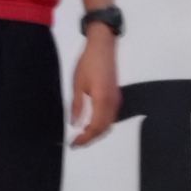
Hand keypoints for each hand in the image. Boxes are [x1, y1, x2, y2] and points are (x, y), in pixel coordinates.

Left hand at [69, 29, 119, 148]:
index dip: (85, 139)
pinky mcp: (116, 96)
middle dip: (91, 138)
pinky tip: (91, 124)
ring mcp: (116, 99)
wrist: (103, 47)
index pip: (96, 127)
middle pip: (104, 128)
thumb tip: (75, 125)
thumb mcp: (78, 84)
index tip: (73, 144)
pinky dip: (102, 124)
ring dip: (97, 132)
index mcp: (102, 100)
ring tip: (82, 136)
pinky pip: (111, 116)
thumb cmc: (88, 63)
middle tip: (76, 143)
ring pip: (109, 123)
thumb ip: (77, 106)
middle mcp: (113, 103)